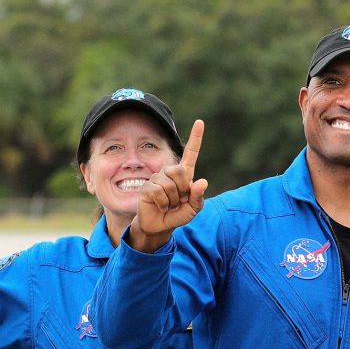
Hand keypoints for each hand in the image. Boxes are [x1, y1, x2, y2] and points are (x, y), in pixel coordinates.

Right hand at [129, 120, 208, 252]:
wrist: (159, 226)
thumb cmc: (177, 215)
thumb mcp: (192, 209)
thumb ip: (198, 197)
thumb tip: (202, 182)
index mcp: (184, 175)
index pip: (191, 154)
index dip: (196, 138)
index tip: (200, 122)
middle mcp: (169, 173)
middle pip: (179, 171)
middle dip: (182, 190)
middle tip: (178, 200)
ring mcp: (157, 178)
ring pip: (169, 185)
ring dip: (172, 200)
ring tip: (169, 205)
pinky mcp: (147, 187)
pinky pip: (158, 192)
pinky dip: (163, 203)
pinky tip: (160, 206)